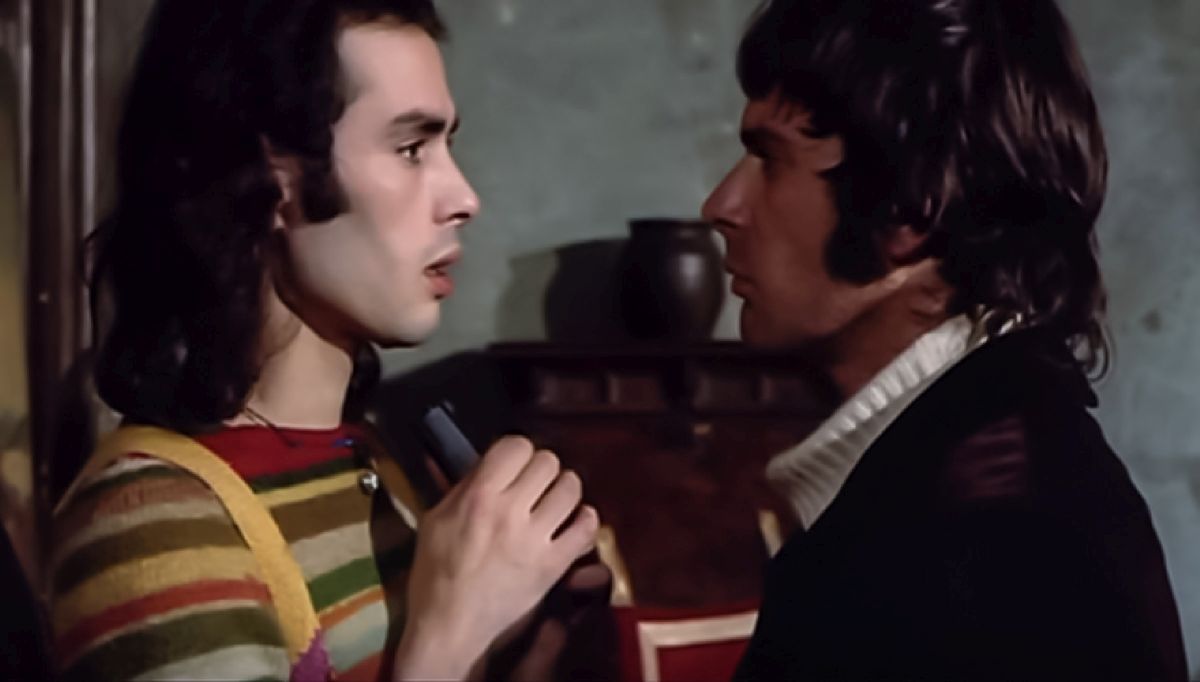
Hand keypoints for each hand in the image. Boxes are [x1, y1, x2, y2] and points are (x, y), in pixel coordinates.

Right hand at [393, 436, 599, 680]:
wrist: (450, 626)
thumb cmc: (436, 573)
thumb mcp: (436, 519)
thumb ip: (465, 487)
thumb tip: (492, 463)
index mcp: (478, 497)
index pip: (516, 445)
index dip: (516, 450)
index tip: (512, 464)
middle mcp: (510, 512)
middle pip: (547, 461)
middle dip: (540, 468)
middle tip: (532, 484)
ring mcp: (536, 539)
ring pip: (571, 488)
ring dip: (563, 489)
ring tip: (553, 499)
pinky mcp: (554, 565)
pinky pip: (586, 528)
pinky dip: (585, 519)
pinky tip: (574, 520)